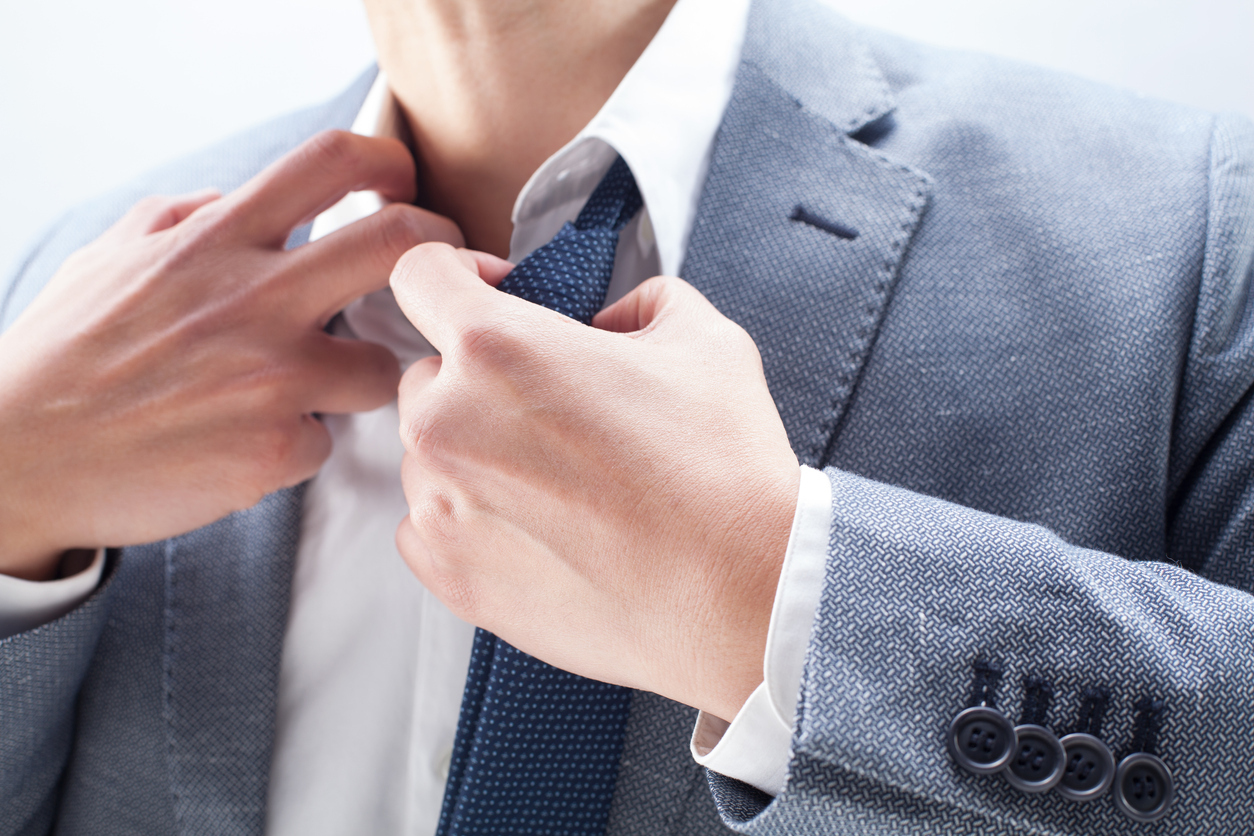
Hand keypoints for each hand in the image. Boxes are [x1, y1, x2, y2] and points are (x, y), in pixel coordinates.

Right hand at [0, 131, 460, 580]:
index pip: (330, 164)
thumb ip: (190, 217)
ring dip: (369, 379)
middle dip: (447, 254)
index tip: (404, 184)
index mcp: (215, 240)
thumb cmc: (66, 354)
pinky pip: (327, 441)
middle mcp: (254, 299)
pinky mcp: (275, 448)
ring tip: (318, 391)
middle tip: (454, 273)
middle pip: (400, 246)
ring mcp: (272, 377)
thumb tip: (248, 199)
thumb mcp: (116, 255)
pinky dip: (302, 443)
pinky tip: (254, 444)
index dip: (389, 163)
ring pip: (386, 369)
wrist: (18, 457)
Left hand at [391, 244, 799, 721]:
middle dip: (479, 379)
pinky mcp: (451, 575)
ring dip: (473, 453)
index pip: (420, 275)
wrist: (740, 595)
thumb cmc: (722, 469)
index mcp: (496, 348)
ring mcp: (440, 506)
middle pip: (428, 373)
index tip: (492, 297)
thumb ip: (640, 302)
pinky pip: (427, 524)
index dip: (458, 275)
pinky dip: (469, 519)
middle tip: (552, 410)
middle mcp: (447, 423)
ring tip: (555, 480)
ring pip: (428, 453)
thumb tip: (609, 322)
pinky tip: (537, 526)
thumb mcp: (702, 340)